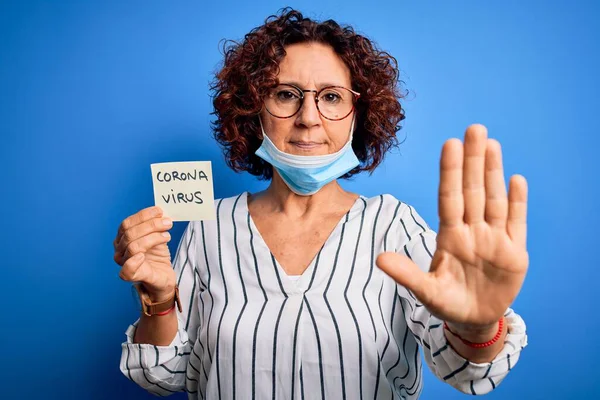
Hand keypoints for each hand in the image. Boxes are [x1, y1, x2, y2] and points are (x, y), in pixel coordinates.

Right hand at [113, 206, 175, 301]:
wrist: (163, 276)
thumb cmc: (158, 255)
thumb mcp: (157, 236)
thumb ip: (155, 224)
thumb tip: (161, 211)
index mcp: (122, 238)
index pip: (127, 223)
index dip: (143, 216)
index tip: (160, 211)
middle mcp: (120, 250)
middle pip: (130, 233)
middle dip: (151, 225)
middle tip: (168, 223)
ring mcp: (125, 263)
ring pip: (133, 247)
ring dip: (152, 238)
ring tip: (167, 236)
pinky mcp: (133, 276)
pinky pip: (126, 270)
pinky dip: (134, 261)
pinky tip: (143, 256)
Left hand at [377, 124, 528, 326]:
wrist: (474, 320)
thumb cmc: (447, 302)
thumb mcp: (426, 291)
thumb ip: (407, 274)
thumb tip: (379, 259)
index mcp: (449, 237)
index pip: (449, 197)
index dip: (450, 172)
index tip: (449, 144)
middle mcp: (472, 231)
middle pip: (473, 190)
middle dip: (473, 161)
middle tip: (474, 128)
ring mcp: (494, 239)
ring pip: (494, 199)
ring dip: (494, 173)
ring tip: (492, 144)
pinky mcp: (514, 252)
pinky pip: (517, 223)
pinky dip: (517, 203)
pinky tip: (516, 179)